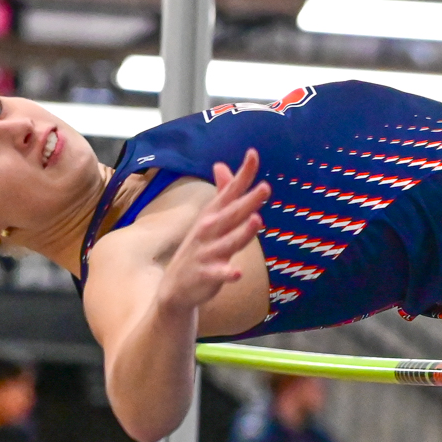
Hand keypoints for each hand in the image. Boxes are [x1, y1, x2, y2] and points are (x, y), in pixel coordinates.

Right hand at [155, 148, 267, 312]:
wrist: (175, 287)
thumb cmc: (199, 248)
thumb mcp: (208, 218)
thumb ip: (221, 193)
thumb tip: (221, 164)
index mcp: (213, 215)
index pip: (230, 191)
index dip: (242, 174)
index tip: (253, 153)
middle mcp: (210, 231)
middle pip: (232, 214)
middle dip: (247, 201)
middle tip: (265, 187)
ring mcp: (208, 253)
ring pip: (228, 241)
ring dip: (242, 232)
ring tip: (257, 220)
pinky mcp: (207, 275)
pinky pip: (219, 274)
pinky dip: (227, 273)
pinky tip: (237, 273)